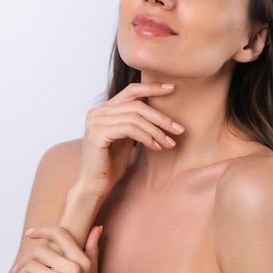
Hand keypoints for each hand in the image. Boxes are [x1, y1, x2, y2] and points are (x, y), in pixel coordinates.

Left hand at [12, 225, 101, 272]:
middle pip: (41, 250)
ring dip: (22, 270)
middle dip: (28, 258)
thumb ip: (92, 248)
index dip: (42, 230)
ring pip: (31, 265)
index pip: (60, 234)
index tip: (30, 233)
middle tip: (20, 266)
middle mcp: (73, 269)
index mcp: (82, 261)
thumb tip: (97, 227)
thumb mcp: (92, 270)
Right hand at [77, 82, 184, 196]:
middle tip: (179, 129)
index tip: (172, 88)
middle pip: (137, 104)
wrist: (94, 186)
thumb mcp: (127, 137)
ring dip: (156, 131)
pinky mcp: (97, 134)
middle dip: (161, 117)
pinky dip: (146, 137)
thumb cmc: (111, 164)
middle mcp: (97, 111)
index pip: (131, 90)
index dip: (152, 87)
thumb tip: (160, 110)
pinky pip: (130, 129)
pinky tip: (155, 147)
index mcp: (104, 109)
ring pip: (135, 117)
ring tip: (169, 143)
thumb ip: (136, 121)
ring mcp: (95, 121)